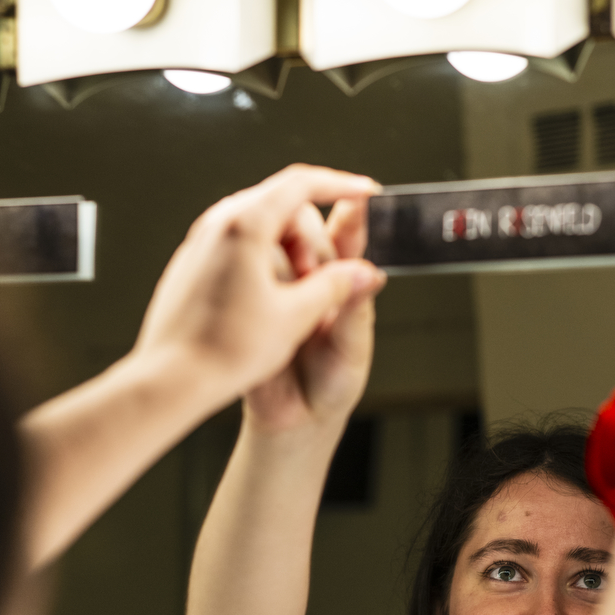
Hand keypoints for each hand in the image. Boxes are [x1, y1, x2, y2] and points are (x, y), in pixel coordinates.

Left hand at [131, 165, 384, 407]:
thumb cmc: (225, 351)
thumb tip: (364, 272)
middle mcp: (218, 224)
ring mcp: (201, 242)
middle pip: (282, 204)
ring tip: (297, 295)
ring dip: (290, 249)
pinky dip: (265, 260)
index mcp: (245, 226)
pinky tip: (270, 301)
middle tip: (324, 277)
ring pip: (260, 225)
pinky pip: (238, 245)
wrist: (170, 380)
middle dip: (312, 235)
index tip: (364, 191)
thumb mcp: (295, 318)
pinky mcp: (192, 264)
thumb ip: (335, 286)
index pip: (302, 185)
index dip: (340, 186)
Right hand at [245, 196, 383, 433]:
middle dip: (309, 242)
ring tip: (292, 297)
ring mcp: (274, 285)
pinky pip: (244, 274)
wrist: (292, 420)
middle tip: (313, 273)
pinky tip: (260, 296)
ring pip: (272, 247)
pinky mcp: (246, 299)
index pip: (347, 234)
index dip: (355, 213)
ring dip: (282, 262)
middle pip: (303, 228)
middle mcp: (308, 277)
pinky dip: (253, 279)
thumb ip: (356, 309)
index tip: (362, 195)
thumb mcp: (352, 348)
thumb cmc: (332, 383)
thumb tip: (369, 273)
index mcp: (342, 281)